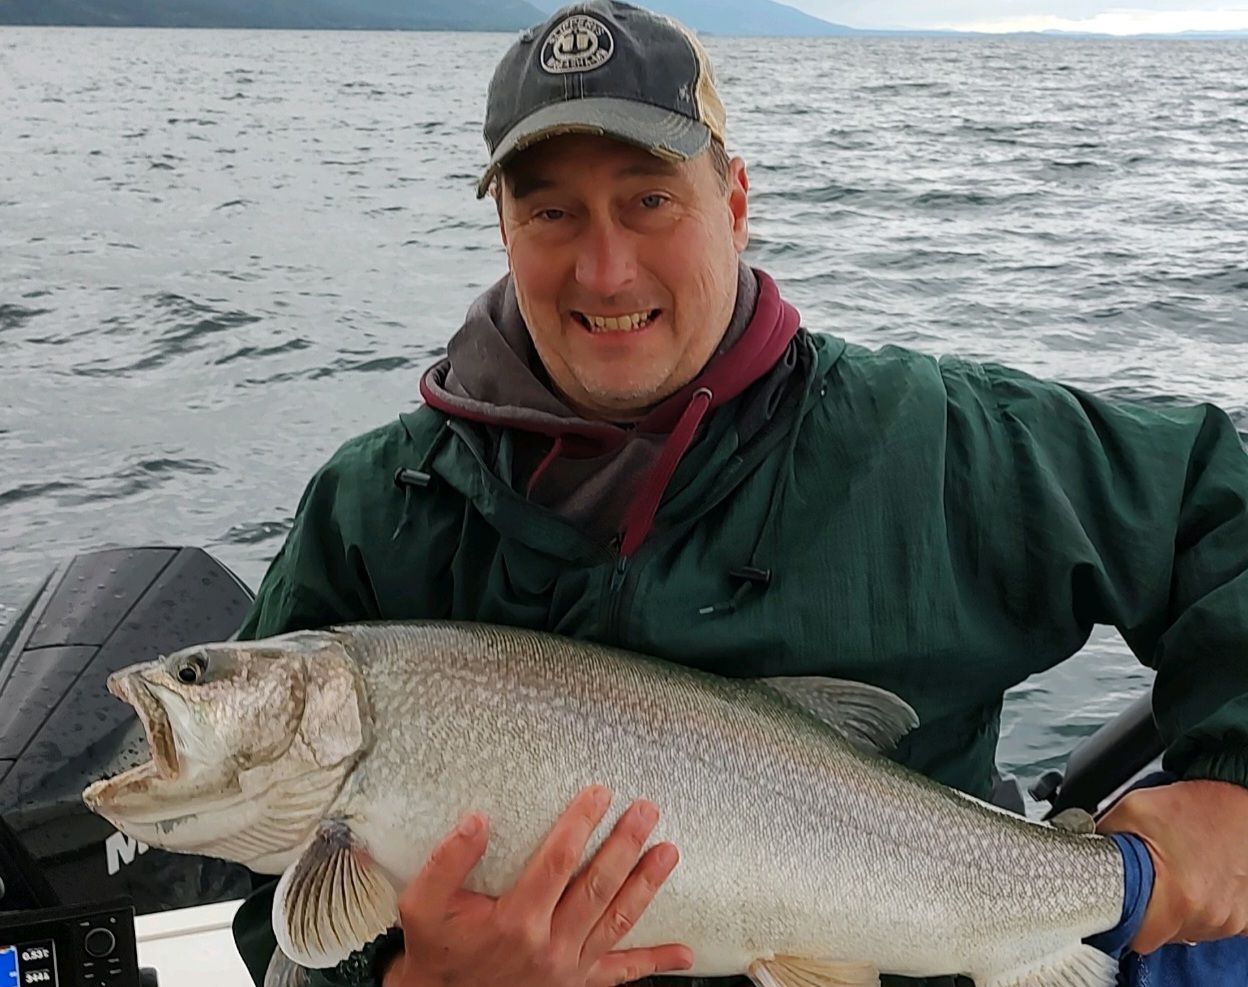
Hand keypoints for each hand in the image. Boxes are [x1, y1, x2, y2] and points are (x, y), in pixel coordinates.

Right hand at [381, 785, 691, 986]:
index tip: (600, 792)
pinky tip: (684, 952)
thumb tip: (477, 820)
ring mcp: (567, 969)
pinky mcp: (576, 985)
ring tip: (669, 852)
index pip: (558, 861)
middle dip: (625, 846)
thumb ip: (447, 862)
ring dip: (646, 886)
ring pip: (616, 922)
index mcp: (515, 920)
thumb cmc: (436, 952)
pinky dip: (653, 962)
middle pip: (597, 887)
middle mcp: (548, 945)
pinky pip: (620, 974)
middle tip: (647, 811)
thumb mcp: (423, 906)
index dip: (581, 824)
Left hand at [1097, 779, 1247, 952]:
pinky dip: (1201, 908)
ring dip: (1177, 909)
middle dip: (1149, 912)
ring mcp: (1232, 918)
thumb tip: (1075, 849)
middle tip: (1145, 882)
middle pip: (1164, 935)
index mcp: (1180, 896)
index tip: (1118, 908)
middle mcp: (1210, 914)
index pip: (1139, 938)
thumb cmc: (1194, 805)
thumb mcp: (1133, 810)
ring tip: (1175, 875)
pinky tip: (1195, 881)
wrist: (1238, 797)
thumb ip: (1101, 836)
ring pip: (1188, 931)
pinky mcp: (1246, 916)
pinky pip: (1213, 924)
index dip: (1122, 924)